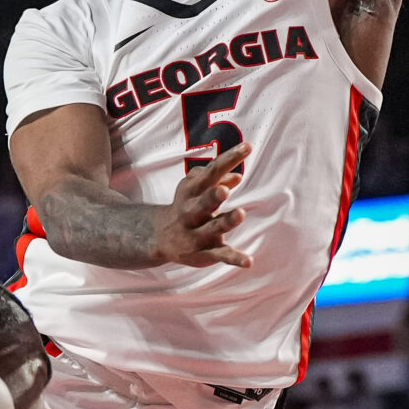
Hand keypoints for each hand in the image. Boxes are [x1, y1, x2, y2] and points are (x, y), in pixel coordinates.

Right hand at [157, 143, 253, 267]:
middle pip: (203, 202)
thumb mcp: (195, 189)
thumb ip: (217, 180)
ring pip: (213, 228)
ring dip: (226, 221)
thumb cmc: (186, 205)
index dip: (229, 159)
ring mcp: (196, 233)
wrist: (159, 237)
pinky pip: (220, 256)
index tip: (248, 146)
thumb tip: (238, 176)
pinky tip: (249, 261)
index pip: (212, 172)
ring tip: (241, 213)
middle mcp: (191, 211)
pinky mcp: (203, 253)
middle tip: (224, 190)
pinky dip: (234, 258)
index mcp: (192, 191)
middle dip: (213, 196)